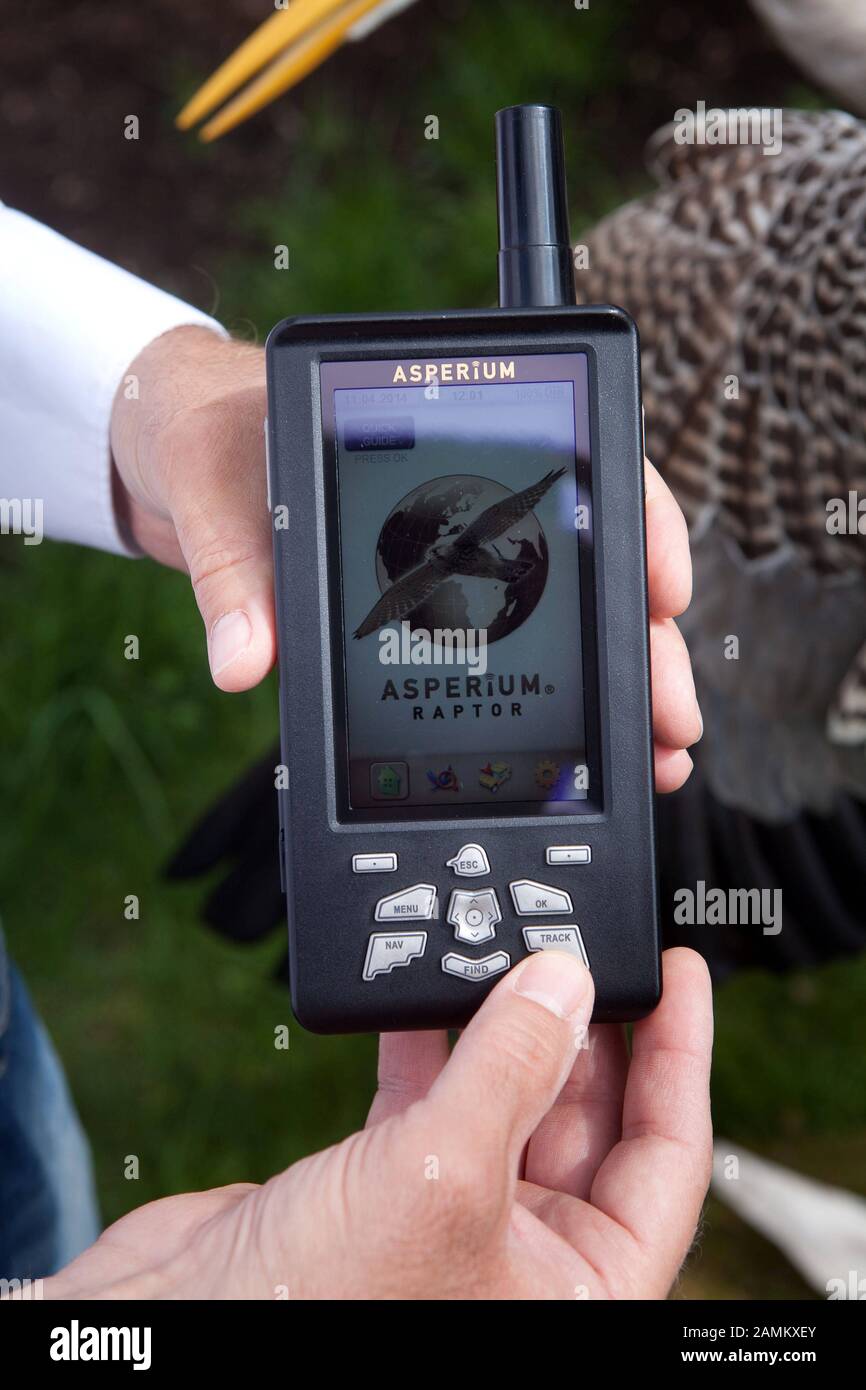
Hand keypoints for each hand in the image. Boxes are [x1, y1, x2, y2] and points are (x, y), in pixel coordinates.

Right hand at [42, 948, 711, 1299]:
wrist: (174, 1324)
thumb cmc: (313, 1312)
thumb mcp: (444, 1175)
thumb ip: (511, 1067)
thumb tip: (564, 983)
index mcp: (579, 1288)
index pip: (667, 1157)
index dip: (680, 1058)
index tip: (679, 977)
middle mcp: (525, 1254)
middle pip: (588, 1116)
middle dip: (584, 1026)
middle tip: (581, 945)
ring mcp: (453, 1215)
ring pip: (508, 1094)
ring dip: (505, 1021)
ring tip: (510, 949)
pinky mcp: (384, 1181)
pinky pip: (433, 1092)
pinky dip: (430, 1036)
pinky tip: (425, 987)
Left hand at [110, 328, 700, 786]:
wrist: (176, 448)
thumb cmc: (209, 437)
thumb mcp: (210, 488)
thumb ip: (234, 572)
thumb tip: (247, 664)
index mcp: (441, 433)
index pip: (576, 467)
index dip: (641, 526)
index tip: (665, 595)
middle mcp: (471, 496)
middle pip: (594, 561)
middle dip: (646, 643)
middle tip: (672, 717)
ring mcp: (459, 552)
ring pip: (570, 614)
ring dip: (619, 682)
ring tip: (654, 752)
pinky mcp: (432, 603)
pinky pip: (512, 646)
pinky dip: (558, 697)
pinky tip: (589, 746)